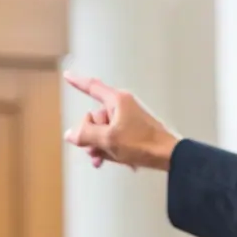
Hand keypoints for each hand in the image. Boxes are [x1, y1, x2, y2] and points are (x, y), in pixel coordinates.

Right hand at [64, 72, 179, 171]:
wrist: (168, 156)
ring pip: (103, 131)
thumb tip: (71, 135)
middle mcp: (122, 106)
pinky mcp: (134, 131)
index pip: (92, 87)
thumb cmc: (143, 144)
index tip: (67, 76)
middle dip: (91, 137)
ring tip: (104, 160)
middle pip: (94, 118)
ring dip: (100, 147)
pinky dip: (111, 150)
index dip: (78, 82)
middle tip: (95, 151)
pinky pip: (114, 138)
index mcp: (117, 100)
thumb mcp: (108, 140)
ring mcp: (128, 119)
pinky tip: (116, 161)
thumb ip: (86, 136)